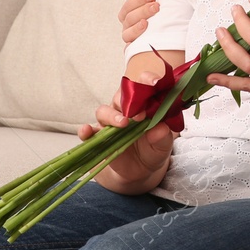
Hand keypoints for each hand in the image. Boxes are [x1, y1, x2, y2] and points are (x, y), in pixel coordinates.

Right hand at [78, 61, 177, 192]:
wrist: (142, 169)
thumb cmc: (154, 149)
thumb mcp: (164, 144)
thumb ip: (163, 136)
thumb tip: (160, 129)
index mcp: (143, 104)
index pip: (143, 86)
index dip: (146, 81)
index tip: (154, 83)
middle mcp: (124, 110)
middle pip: (121, 97)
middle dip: (129, 102)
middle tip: (141, 114)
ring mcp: (110, 123)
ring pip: (104, 111)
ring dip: (112, 116)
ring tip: (123, 124)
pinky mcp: (98, 137)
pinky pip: (88, 132)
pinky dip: (85, 131)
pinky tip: (87, 131)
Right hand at [119, 0, 159, 44]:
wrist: (175, 28)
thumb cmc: (162, 10)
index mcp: (130, 12)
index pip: (129, 5)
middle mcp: (128, 25)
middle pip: (129, 17)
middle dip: (142, 10)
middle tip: (156, 6)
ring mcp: (131, 37)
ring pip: (128, 32)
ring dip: (137, 27)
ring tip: (147, 22)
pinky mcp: (135, 48)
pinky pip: (130, 47)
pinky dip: (132, 43)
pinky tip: (138, 40)